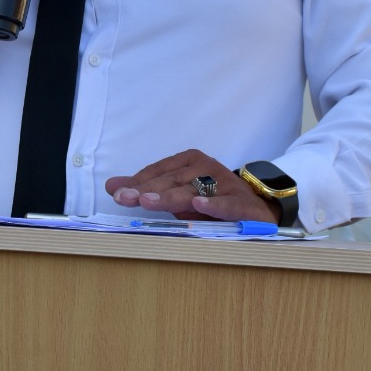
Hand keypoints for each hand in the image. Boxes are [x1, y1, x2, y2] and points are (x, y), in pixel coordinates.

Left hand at [106, 149, 277, 222]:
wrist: (257, 208)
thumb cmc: (211, 199)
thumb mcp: (177, 193)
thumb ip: (147, 189)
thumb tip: (113, 186)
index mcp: (190, 162)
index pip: (159, 171)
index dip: (138, 181)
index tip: (117, 193)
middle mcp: (206, 168)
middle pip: (172, 180)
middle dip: (147, 190)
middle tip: (125, 198)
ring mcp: (225, 184)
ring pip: (193, 191)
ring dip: (170, 197)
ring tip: (148, 201)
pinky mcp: (241, 203)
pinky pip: (225, 204)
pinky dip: (213, 205)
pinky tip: (199, 206)